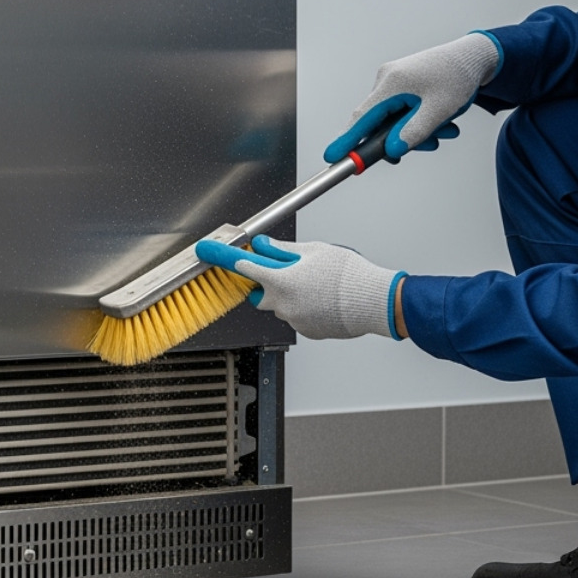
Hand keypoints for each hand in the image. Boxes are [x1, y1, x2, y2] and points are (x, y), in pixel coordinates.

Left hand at [195, 235, 405, 340]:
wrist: (373, 301)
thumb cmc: (347, 274)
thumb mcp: (313, 251)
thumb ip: (283, 251)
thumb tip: (262, 246)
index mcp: (280, 280)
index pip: (242, 266)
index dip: (221, 257)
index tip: (205, 251)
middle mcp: (282, 304)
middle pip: (259, 292)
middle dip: (266, 282)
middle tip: (286, 271)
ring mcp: (294, 320)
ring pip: (280, 305)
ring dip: (290, 294)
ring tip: (318, 284)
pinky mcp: (307, 331)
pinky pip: (297, 316)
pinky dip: (304, 307)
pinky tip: (324, 299)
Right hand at [323, 32, 501, 162]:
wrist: (472, 57)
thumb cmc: (457, 78)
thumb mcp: (439, 110)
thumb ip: (414, 132)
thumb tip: (392, 151)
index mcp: (391, 83)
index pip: (362, 118)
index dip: (346, 140)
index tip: (331, 157)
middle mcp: (387, 81)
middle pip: (380, 123)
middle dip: (403, 138)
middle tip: (432, 144)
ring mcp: (394, 82)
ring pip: (394, 120)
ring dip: (418, 130)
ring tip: (447, 129)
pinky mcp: (402, 86)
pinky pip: (402, 112)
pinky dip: (419, 121)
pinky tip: (442, 122)